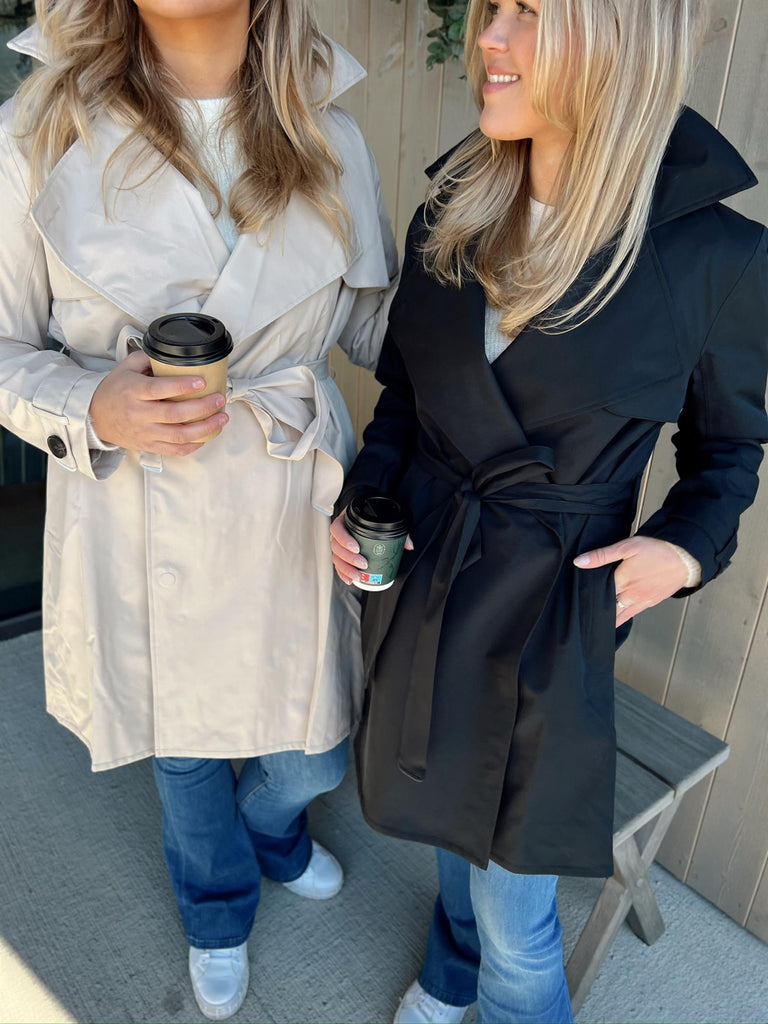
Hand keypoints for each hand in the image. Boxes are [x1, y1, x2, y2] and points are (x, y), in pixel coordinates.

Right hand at [89, 350, 228, 454]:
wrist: (94, 418)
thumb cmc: (115, 390)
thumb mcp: (126, 368)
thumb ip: (148, 358)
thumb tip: (174, 353)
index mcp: (134, 391)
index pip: (160, 389)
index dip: (182, 386)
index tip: (201, 381)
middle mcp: (139, 414)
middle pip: (175, 415)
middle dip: (202, 408)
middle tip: (219, 399)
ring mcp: (145, 433)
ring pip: (179, 436)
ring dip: (205, 428)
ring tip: (221, 418)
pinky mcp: (148, 446)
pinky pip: (175, 450)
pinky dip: (193, 445)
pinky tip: (207, 436)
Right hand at [330, 508, 413, 585]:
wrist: (368, 513)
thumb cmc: (374, 514)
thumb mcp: (384, 518)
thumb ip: (396, 529)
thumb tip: (408, 545)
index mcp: (345, 520)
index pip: (337, 529)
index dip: (344, 539)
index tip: (357, 548)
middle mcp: (339, 532)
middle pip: (336, 546)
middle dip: (349, 558)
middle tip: (363, 564)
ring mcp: (338, 544)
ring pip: (336, 557)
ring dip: (346, 569)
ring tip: (358, 576)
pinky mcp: (340, 554)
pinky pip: (338, 565)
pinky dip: (343, 573)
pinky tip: (350, 580)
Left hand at [574, 536, 688, 626]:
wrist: (684, 558)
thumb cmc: (656, 550)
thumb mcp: (627, 546)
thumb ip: (602, 555)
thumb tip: (579, 562)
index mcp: (622, 581)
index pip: (598, 595)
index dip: (586, 599)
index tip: (574, 603)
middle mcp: (630, 595)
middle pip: (607, 608)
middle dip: (594, 613)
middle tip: (579, 618)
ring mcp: (641, 601)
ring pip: (619, 616)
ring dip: (607, 620)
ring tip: (592, 626)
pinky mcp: (650, 603)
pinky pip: (631, 615)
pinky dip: (620, 619)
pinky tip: (613, 621)